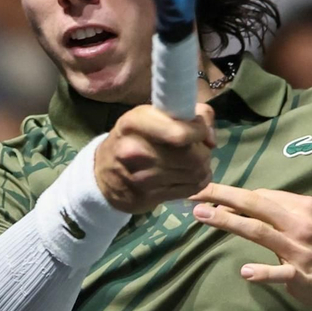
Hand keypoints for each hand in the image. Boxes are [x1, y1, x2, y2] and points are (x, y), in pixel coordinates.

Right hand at [95, 104, 216, 213]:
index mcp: (135, 123)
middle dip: (203, 151)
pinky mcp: (149, 197)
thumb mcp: (148, 116)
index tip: (201, 131)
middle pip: (194, 156)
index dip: (200, 131)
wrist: (102, 176)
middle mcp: (137, 150)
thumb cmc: (131, 139)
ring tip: (193, 162)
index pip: (181, 132)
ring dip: (203, 167)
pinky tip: (189, 176)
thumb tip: (209, 136)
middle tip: (198, 149)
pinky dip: (198, 181)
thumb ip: (184, 113)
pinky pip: (191, 189)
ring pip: (196, 173)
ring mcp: (143, 177)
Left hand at [189, 184, 311, 310]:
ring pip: (257, 232)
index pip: (269, 197)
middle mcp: (300, 226)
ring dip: (226, 221)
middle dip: (222, 196)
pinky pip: (277, 274)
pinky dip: (261, 272)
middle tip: (195, 191)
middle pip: (255, 206)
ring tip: (201, 214)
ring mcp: (299, 253)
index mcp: (311, 208)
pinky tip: (245, 271)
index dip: (243, 195)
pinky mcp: (301, 279)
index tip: (219, 194)